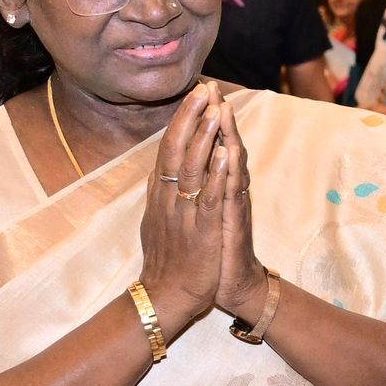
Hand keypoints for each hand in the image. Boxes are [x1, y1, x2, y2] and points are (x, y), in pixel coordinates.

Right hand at [136, 84, 233, 333]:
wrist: (168, 297)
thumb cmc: (168, 261)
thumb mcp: (158, 221)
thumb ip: (161, 195)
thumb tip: (159, 171)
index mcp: (161, 195)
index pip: (169, 149)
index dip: (182, 121)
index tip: (194, 96)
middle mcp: (170, 199)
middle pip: (178, 150)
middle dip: (192, 117)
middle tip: (204, 88)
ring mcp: (185, 213)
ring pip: (194, 168)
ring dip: (206, 137)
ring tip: (216, 109)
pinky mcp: (203, 230)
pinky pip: (211, 197)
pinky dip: (219, 174)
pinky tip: (227, 153)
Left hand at [206, 105, 268, 322]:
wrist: (232, 285)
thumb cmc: (212, 251)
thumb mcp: (198, 214)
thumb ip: (195, 189)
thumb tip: (182, 166)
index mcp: (212, 188)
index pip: (206, 146)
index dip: (200, 119)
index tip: (194, 92)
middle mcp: (225, 191)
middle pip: (222, 146)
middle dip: (215, 117)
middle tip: (211, 87)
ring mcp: (231, 205)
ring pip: (229, 165)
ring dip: (225, 135)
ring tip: (222, 108)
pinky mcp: (232, 223)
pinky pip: (230, 194)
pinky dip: (229, 172)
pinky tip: (229, 152)